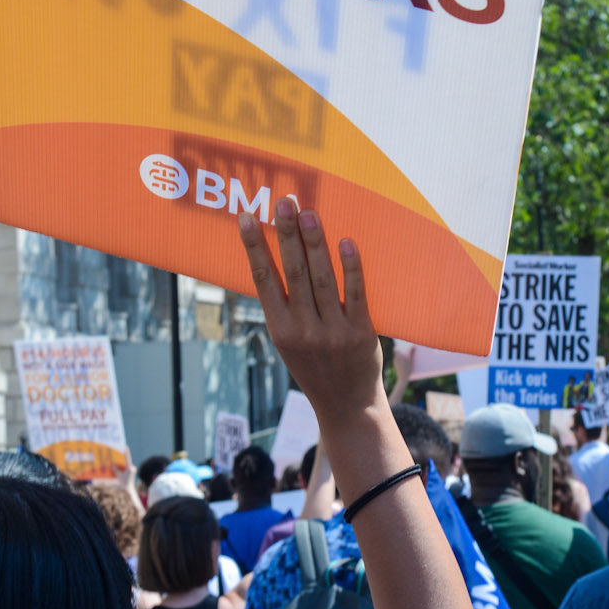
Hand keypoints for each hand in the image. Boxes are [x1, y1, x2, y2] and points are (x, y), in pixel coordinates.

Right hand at [238, 203, 384, 442]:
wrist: (348, 406)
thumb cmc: (316, 369)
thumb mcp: (289, 343)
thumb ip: (285, 307)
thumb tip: (280, 260)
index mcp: (280, 330)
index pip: (264, 280)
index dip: (255, 246)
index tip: (248, 217)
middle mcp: (304, 329)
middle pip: (293, 272)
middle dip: (287, 234)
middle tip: (283, 201)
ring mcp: (333, 331)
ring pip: (322, 278)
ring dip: (315, 242)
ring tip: (309, 212)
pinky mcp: (361, 332)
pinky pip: (355, 293)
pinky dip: (350, 267)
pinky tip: (346, 242)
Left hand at [389, 343, 414, 406]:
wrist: (403, 379)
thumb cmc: (407, 370)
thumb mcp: (411, 361)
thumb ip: (411, 353)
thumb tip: (413, 346)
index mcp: (398, 356)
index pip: (396, 348)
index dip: (398, 346)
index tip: (402, 343)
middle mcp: (395, 359)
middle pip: (398, 352)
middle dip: (402, 350)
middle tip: (408, 347)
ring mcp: (395, 363)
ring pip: (398, 357)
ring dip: (403, 355)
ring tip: (409, 354)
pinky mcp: (397, 367)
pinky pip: (399, 361)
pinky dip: (402, 360)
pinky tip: (407, 361)